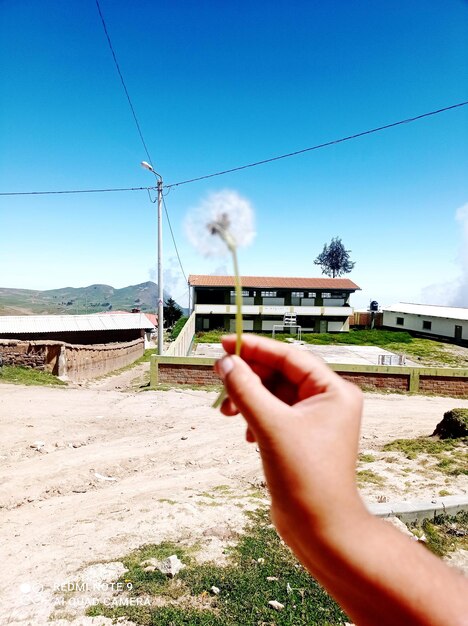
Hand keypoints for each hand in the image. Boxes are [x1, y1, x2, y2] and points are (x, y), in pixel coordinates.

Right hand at [215, 334, 366, 547]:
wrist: (321, 529)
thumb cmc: (308, 479)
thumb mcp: (271, 426)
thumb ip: (246, 390)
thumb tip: (226, 363)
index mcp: (334, 391)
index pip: (289, 356)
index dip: (255, 348)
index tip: (226, 342)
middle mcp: (328, 402)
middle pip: (280, 374)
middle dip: (249, 378)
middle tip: (220, 377)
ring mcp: (315, 421)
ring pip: (273, 395)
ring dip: (248, 399)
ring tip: (227, 412)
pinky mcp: (302, 438)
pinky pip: (273, 414)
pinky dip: (255, 417)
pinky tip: (245, 434)